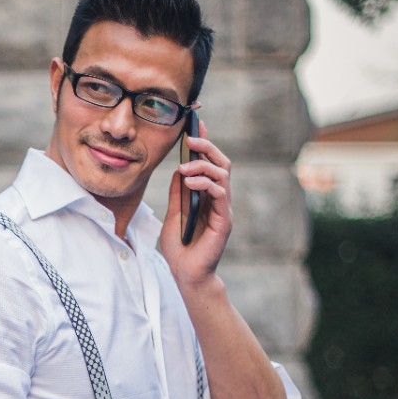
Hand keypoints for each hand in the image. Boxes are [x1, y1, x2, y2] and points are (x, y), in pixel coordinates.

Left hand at [158, 119, 233, 288]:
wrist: (185, 274)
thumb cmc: (179, 248)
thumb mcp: (173, 213)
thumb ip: (178, 193)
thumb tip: (179, 169)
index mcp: (206, 196)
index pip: (209, 163)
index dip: (204, 143)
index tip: (196, 124)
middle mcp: (218, 199)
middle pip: (221, 163)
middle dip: (207, 147)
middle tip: (191, 138)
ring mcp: (223, 209)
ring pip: (223, 174)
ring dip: (203, 165)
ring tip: (184, 167)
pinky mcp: (224, 220)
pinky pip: (221, 194)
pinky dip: (206, 184)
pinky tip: (190, 182)